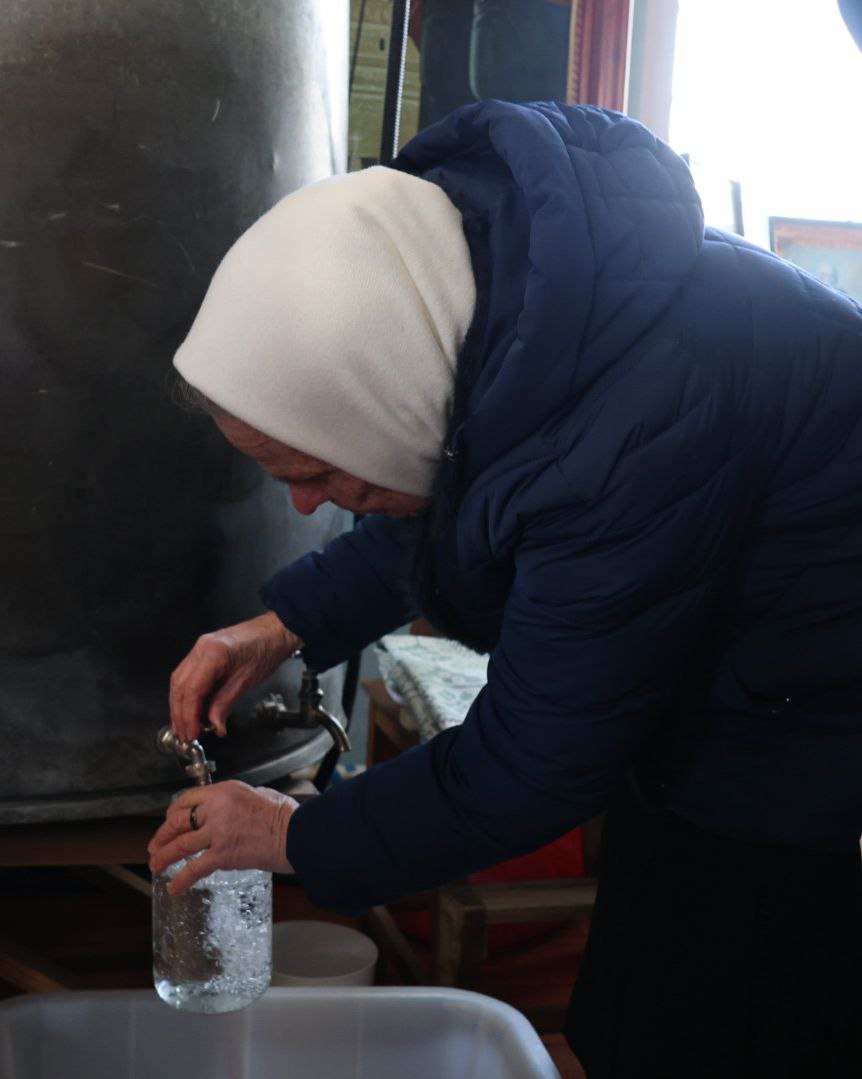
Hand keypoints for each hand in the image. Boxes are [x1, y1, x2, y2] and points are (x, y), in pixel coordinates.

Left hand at [147, 780, 298, 893]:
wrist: (296, 834)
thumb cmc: (284, 815)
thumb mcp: (256, 794)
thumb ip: (235, 801)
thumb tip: (227, 810)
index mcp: (224, 791)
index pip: (187, 799)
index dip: (173, 812)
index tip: (169, 821)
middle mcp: (216, 809)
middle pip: (179, 820)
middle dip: (164, 834)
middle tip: (156, 844)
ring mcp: (218, 833)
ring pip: (181, 844)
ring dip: (164, 856)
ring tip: (156, 864)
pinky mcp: (223, 855)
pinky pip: (195, 868)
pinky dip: (181, 879)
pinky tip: (173, 887)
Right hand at [170, 611, 301, 739]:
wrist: (275, 631)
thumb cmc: (267, 649)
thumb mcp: (246, 681)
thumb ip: (225, 704)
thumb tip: (214, 725)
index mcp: (213, 653)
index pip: (192, 690)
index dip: (188, 715)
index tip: (191, 732)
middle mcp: (201, 648)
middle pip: (180, 686)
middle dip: (179, 713)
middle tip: (184, 734)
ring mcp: (200, 648)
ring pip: (179, 680)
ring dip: (179, 705)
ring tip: (183, 726)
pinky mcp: (203, 651)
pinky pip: (187, 674)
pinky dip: (186, 694)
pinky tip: (189, 708)